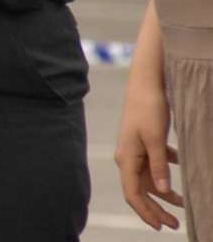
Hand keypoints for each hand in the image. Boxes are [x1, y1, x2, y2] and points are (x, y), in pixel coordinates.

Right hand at [115, 72, 183, 229]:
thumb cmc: (148, 109)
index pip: (133, 194)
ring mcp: (135, 150)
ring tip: (184, 203)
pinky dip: (168, 171)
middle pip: (141, 191)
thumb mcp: (156, 139)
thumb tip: (163, 192)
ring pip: (150, 179)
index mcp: (126, 159)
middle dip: (156, 209)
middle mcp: (127, 158)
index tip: (161, 227)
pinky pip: (155, 164)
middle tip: (175, 224)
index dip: (146, 213)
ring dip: (165, 193)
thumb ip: (159, 166)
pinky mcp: (144, 143)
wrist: (145, 84)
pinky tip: (182, 168)